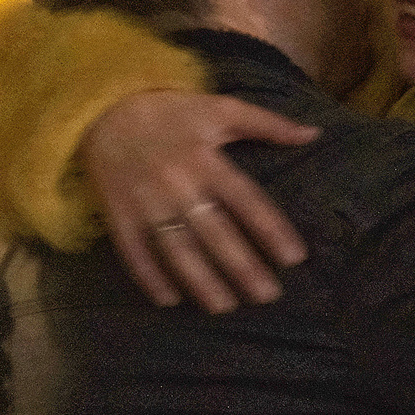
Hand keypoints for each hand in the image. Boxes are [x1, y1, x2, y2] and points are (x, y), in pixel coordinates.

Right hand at [82, 90, 318, 311]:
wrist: (102, 109)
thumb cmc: (170, 112)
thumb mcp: (220, 107)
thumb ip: (266, 123)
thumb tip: (312, 134)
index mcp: (206, 160)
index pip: (246, 200)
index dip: (271, 230)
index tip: (294, 259)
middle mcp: (178, 185)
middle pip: (214, 233)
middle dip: (241, 267)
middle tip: (267, 296)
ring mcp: (146, 203)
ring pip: (176, 249)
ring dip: (200, 280)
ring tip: (224, 307)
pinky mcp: (119, 215)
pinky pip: (134, 252)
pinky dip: (149, 277)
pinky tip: (169, 299)